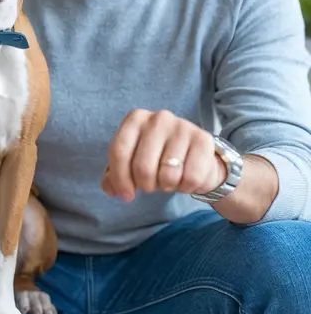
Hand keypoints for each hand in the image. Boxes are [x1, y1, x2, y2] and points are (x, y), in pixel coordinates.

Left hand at [101, 109, 226, 201]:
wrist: (195, 157)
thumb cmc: (157, 159)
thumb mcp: (132, 162)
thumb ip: (114, 175)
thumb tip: (110, 189)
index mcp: (135, 119)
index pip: (119, 151)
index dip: (120, 178)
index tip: (126, 195)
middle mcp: (159, 118)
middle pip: (142, 166)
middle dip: (145, 185)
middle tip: (151, 186)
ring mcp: (183, 127)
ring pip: (168, 174)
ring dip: (166, 186)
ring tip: (168, 179)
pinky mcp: (204, 140)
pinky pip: (191, 178)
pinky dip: (186, 187)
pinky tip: (185, 180)